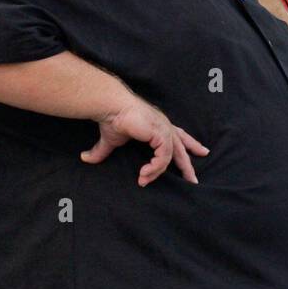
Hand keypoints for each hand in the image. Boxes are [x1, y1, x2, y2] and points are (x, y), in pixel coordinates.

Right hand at [81, 94, 207, 185]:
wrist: (110, 107)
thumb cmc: (112, 118)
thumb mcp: (110, 140)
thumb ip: (102, 151)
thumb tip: (85, 158)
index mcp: (158, 126)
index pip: (179, 136)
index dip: (191, 144)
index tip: (202, 152)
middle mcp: (164, 126)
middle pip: (183, 147)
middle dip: (188, 165)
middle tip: (194, 180)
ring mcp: (164, 129)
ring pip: (170, 157)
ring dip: (156, 172)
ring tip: (144, 180)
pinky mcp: (160, 133)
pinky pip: (164, 157)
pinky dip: (155, 167)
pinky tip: (144, 173)